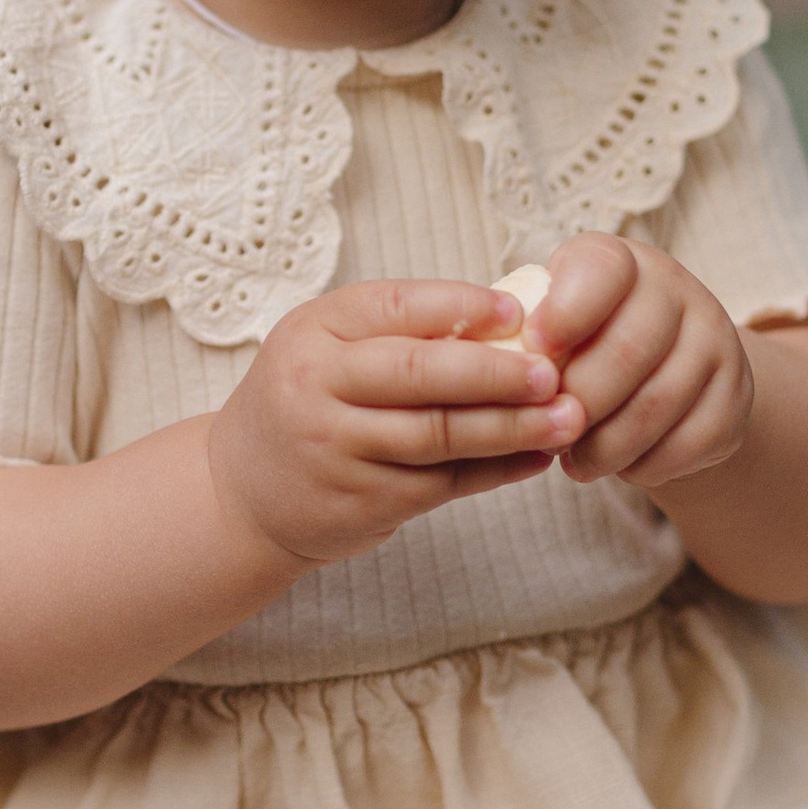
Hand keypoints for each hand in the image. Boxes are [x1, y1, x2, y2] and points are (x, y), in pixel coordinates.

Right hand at [207, 279, 585, 570]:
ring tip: (566, 419)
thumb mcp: (328, 348)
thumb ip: (399, 331)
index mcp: (314, 330)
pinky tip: (535, 458)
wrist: (241, 492)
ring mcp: (336, 448)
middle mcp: (317, 386)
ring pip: (439, 435)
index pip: (395, 307)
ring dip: (511, 428)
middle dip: (496, 373)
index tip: (518, 311)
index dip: (462, 307)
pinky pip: (442, 483)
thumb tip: (512, 319)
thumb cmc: (308, 403)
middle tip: (553, 373)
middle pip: (420, 374)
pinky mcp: (360, 502)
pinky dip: (496, 471)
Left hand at [528, 236, 751, 490]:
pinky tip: (623, 467)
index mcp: (621, 262)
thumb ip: (530, 337)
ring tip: (577, 464)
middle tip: (547, 436)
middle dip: (578, 405)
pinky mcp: (737, 394)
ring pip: (657, 405)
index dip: (565, 313)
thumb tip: (498, 373)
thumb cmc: (587, 346)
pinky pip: (691, 441)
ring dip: (608, 447)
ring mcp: (716, 339)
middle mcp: (677, 289)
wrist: (671, 372)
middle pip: (627, 351)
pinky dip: (648, 465)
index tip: (535, 348)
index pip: (601, 272)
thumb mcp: (557, 324)